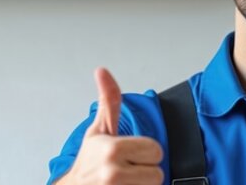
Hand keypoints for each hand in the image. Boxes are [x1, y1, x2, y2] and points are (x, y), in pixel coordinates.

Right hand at [55, 68, 164, 184]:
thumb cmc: (88, 163)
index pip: (156, 151)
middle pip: (157, 172)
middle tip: (127, 170)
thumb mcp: (98, 131)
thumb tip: (102, 71)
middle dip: (145, 171)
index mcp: (112, 149)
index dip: (145, 153)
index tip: (129, 156)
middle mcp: (114, 172)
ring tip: (126, 181)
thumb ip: (109, 101)